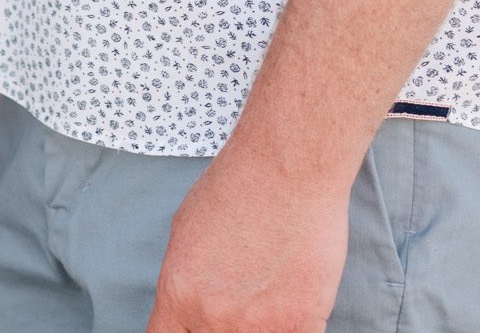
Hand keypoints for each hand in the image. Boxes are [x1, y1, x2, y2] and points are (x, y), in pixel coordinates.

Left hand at [147, 128, 349, 332]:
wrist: (291, 163)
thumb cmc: (242, 180)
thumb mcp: (187, 226)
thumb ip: (186, 275)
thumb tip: (191, 298)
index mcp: (179, 297)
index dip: (186, 330)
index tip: (200, 322)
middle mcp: (212, 320)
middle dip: (226, 320)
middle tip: (243, 293)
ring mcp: (258, 327)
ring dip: (265, 319)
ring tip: (273, 282)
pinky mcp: (301, 322)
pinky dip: (299, 320)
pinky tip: (300, 289)